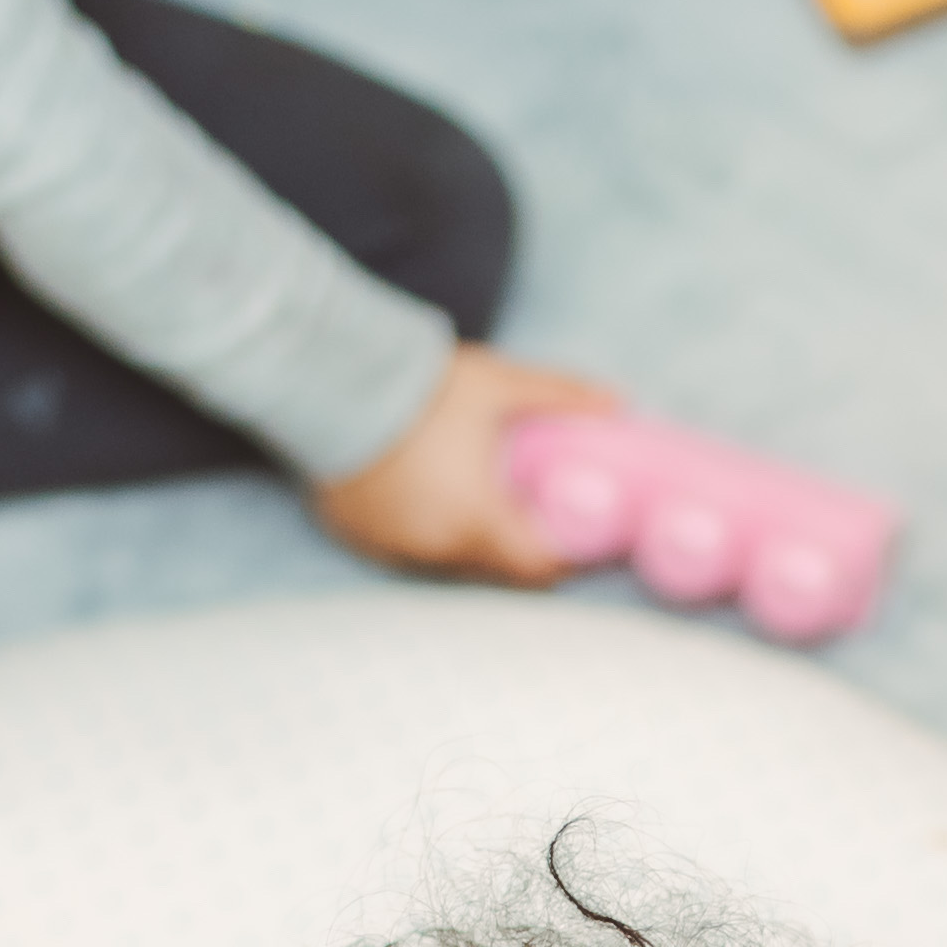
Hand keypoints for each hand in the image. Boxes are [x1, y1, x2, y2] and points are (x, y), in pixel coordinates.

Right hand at [312, 344, 618, 583]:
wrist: (328, 377)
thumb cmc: (419, 385)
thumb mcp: (499, 385)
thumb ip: (561, 397)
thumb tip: (617, 402)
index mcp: (475, 522)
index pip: (537, 569)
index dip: (566, 559)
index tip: (580, 538)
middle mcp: (434, 547)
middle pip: (495, 570)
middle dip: (519, 551)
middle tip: (535, 516)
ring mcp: (391, 545)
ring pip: (449, 562)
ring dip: (472, 544)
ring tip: (484, 505)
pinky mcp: (357, 534)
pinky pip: (406, 548)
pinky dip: (427, 534)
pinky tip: (433, 501)